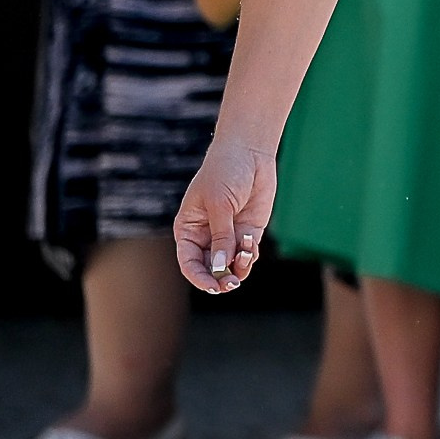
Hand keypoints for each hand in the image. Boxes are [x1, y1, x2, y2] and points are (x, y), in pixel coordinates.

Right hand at [174, 136, 276, 293]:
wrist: (250, 153)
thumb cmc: (225, 172)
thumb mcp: (219, 204)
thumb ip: (221, 237)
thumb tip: (219, 267)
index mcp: (188, 229)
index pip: (189, 262)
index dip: (199, 277)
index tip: (212, 286)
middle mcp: (206, 237)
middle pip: (210, 269)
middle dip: (221, 278)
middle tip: (232, 283)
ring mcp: (228, 235)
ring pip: (230, 265)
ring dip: (238, 266)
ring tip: (245, 252)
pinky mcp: (248, 232)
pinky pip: (246, 254)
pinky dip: (249, 255)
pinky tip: (250, 242)